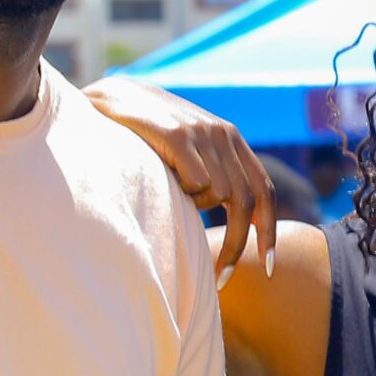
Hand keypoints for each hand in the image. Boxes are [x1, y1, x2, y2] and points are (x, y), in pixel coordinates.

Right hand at [87, 78, 278, 281]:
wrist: (107, 99)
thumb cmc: (143, 135)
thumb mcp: (186, 150)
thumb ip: (209, 172)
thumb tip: (233, 218)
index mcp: (230, 139)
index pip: (264, 190)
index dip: (269, 231)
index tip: (268, 266)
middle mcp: (223, 134)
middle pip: (246, 202)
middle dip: (237, 244)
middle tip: (221, 275)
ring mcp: (202, 133)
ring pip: (218, 195)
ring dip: (196, 207)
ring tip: (172, 194)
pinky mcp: (178, 135)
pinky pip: (197, 183)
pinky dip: (184, 193)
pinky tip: (163, 181)